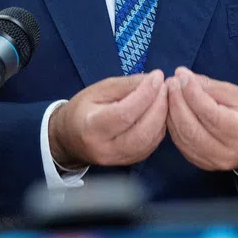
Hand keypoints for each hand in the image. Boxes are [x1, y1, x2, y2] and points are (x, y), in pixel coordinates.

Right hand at [49, 69, 167, 168]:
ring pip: (151, 139)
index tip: (157, 76)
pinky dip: (160, 125)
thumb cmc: (83, 110)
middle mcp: (107, 149)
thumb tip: (153, 79)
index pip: (124, 113)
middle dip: (159, 105)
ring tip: (165, 95)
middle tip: (166, 85)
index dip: (145, 94)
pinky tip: (160, 110)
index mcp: (93, 129)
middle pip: (143, 131)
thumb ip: (126, 85)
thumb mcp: (98, 90)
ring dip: (163, 115)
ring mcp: (121, 159)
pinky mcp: (132, 161)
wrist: (70, 140)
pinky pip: (153, 143)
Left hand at [166, 67, 237, 171]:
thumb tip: (183, 76)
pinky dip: (173, 124)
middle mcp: (226, 152)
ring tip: (168, 91)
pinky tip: (171, 108)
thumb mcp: (236, 94)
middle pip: (192, 127)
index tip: (181, 74)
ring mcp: (212, 162)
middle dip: (177, 101)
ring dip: (171, 112)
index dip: (192, 92)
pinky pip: (181, 143)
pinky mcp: (201, 163)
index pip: (210, 113)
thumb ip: (209, 87)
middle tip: (171, 81)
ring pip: (182, 136)